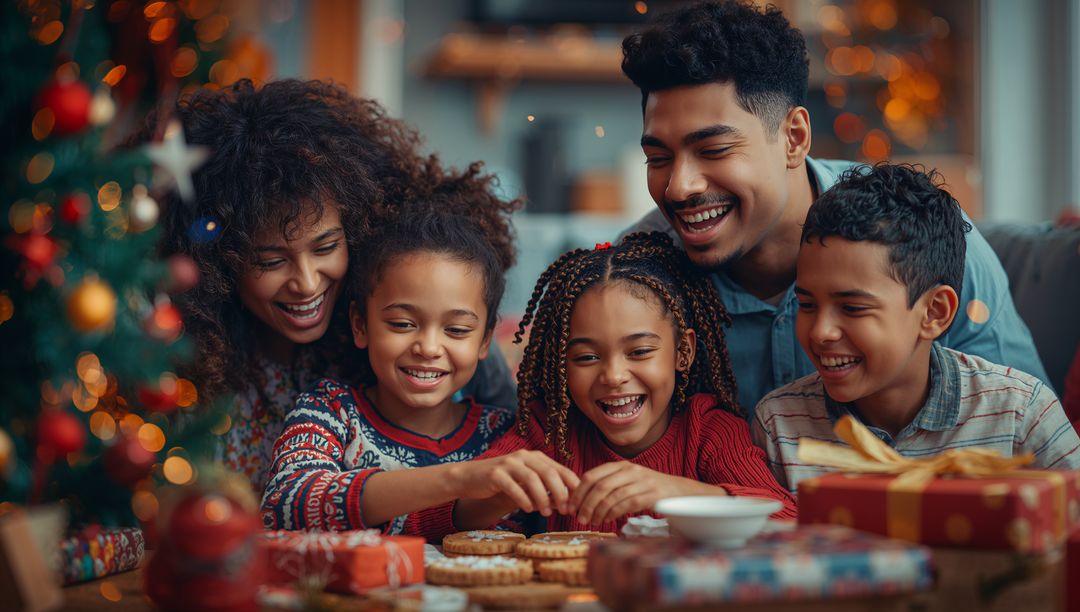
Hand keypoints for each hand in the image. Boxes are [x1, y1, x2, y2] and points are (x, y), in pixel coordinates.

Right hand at [453, 450, 579, 516]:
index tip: (577, 503)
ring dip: (542, 497)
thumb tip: (567, 505)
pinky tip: (528, 509)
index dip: (571, 486)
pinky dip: (523, 499)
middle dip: (560, 492)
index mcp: (535, 457)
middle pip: (549, 472)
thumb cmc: (502, 483)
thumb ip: (544, 490)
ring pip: (532, 479)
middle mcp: (524, 456)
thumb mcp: (525, 484)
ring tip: (545, 512)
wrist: (470, 478)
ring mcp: (509, 463)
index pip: (560, 469)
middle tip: (564, 509)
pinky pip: (513, 486)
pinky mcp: (495, 473)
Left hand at [570, 462, 714, 524]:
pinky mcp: (651, 494)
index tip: (571, 506)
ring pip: (611, 497)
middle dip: (585, 504)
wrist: (680, 491)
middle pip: (599, 487)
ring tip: (593, 522)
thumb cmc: (649, 488)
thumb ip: (608, 485)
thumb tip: (582, 499)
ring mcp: (641, 481)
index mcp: (620, 465)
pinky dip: (614, 514)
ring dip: (598, 512)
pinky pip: (626, 504)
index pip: (592, 475)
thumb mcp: (628, 480)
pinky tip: (608, 520)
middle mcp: (630, 470)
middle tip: (579, 518)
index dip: (578, 492)